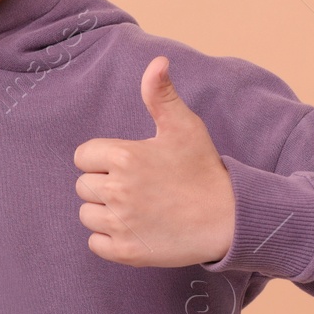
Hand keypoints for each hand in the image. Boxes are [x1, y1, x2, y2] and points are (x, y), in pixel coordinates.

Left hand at [72, 56, 235, 267]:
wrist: (229, 218)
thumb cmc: (203, 169)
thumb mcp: (184, 126)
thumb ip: (161, 94)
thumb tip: (157, 61)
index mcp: (124, 156)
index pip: (84, 156)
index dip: (103, 159)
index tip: (130, 164)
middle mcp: (117, 190)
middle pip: (83, 185)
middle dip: (104, 184)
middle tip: (138, 187)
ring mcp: (120, 223)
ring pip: (87, 214)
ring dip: (104, 212)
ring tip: (136, 208)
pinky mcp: (125, 252)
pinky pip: (94, 243)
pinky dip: (108, 239)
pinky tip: (134, 229)